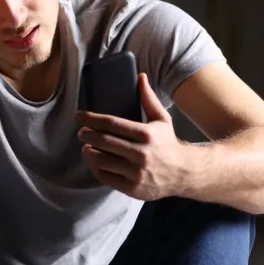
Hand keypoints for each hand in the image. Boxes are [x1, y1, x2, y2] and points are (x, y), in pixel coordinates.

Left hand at [75, 73, 190, 200]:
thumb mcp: (162, 119)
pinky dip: (96, 168)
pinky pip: (105, 177)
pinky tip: (95, 161)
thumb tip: (140, 76)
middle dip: (87, 135)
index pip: (111, 124)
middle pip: (103, 141)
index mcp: (146, 134)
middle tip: (81, 132)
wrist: (184, 173)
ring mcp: (135, 173)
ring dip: (88, 152)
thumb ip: (148, 98)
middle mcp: (141, 154)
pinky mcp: (132, 188)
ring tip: (86, 147)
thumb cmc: (169, 144)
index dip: (91, 119)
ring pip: (101, 160)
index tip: (79, 116)